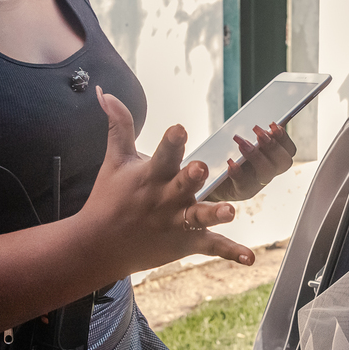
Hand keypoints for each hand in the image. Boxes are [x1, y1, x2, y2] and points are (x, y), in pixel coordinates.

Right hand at [82, 88, 254, 271]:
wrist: (98, 245)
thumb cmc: (109, 198)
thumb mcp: (115, 160)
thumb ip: (119, 126)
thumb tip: (105, 91)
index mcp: (150, 176)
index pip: (163, 155)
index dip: (172, 141)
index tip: (179, 128)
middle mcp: (165, 199)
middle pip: (182, 185)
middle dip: (192, 177)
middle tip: (201, 168)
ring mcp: (177, 223)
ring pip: (199, 217)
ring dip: (215, 214)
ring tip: (231, 211)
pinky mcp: (186, 243)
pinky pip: (212, 246)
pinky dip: (231, 251)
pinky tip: (250, 257)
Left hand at [209, 123, 296, 200]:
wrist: (211, 179)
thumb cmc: (227, 156)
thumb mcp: (241, 140)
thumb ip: (252, 132)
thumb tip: (258, 119)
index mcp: (272, 157)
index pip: (288, 149)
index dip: (284, 137)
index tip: (272, 125)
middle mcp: (268, 171)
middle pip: (283, 162)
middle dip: (272, 145)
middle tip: (257, 132)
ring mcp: (257, 183)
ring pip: (267, 173)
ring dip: (257, 156)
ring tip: (242, 143)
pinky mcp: (242, 192)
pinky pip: (244, 184)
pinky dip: (238, 172)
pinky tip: (230, 163)